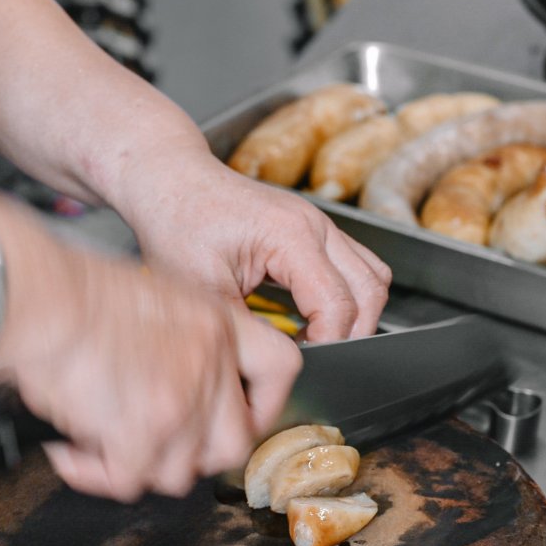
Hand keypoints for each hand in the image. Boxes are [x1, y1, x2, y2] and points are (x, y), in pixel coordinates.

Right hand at [7, 254, 301, 501]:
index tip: (245, 415)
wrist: (37, 293)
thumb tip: (188, 385)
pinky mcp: (142, 433)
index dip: (265, 403)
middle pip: (233, 444)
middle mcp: (211, 364)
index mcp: (220, 323)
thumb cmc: (78, 289)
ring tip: (103, 441)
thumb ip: (188, 341)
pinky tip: (73, 449)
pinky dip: (96, 474)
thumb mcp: (159, 297)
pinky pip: (129, 481)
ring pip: (180, 474)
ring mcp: (181, 403)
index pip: (281, 369)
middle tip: (157, 443)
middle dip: (194, 455)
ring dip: (140, 466)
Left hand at [117, 143, 390, 342]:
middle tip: (317, 356)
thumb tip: (275, 364)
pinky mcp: (316, 230)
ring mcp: (321, 224)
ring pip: (373, 277)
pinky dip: (350, 295)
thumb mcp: (201, 289)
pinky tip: (314, 314)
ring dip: (358, 313)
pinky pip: (358, 265)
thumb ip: (245, 329)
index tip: (301, 361)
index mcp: (291, 236)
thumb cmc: (178, 223)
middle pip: (371, 292)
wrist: (171, 181)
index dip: (328, 342)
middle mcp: (316, 225)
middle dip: (352, 333)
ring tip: (319, 338)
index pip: (338, 304)